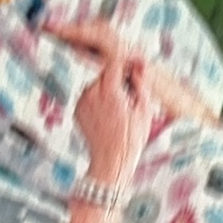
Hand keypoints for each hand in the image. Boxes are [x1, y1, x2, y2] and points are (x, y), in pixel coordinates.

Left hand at [72, 43, 154, 193]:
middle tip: (129, 94)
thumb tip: (139, 65)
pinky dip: (99, 99)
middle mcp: (91, 93)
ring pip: (97, 84)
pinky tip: (108, 114)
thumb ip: (141, 83)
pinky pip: (90, 96)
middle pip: (105, 73)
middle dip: (117, 79)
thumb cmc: (131, 137)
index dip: (126, 63)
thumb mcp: (144, 109)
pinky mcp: (77, 109)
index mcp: (109, 91)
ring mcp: (81, 101)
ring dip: (108, 89)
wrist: (111, 160)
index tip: (134, 68)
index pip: (115, 63)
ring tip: (118, 108)